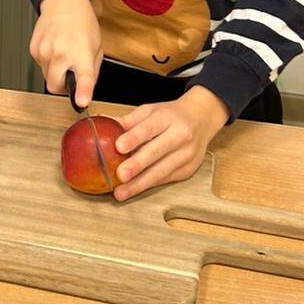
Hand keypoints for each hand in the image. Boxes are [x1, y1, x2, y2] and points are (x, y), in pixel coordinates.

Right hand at [29, 0, 102, 103]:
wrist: (63, 1)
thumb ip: (91, 71)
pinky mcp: (33, 49)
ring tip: (63, 53)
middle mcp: (60, 53)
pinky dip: (48, 62)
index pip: (83, 77)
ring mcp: (44, 51)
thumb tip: (84, 90)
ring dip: (55, 72)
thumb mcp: (97, 47)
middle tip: (70, 75)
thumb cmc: (82, 22)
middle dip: (62, 86)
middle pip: (54, 86)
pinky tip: (54, 47)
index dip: (82, 92)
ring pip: (46, 76)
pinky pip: (40, 65)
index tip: (81, 102)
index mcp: (81, 53)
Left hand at [111, 85, 227, 201]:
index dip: (134, 138)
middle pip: (157, 152)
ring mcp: (187, 154)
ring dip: (140, 184)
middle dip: (137, 165)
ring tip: (121, 192)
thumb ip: (127, 121)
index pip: (149, 128)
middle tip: (120, 175)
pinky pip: (166, 179)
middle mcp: (180, 135)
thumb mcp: (150, 111)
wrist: (202, 118)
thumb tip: (100, 123)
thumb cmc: (170, 115)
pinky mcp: (188, 169)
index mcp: (167, 118)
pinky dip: (148, 185)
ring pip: (162, 171)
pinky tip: (134, 190)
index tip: (119, 147)